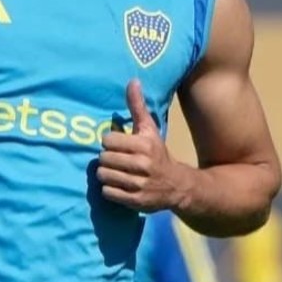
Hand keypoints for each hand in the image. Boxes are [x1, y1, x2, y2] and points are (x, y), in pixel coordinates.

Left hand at [97, 79, 176, 211]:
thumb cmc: (158, 153)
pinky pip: (108, 192)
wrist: (178, 185)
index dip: (110, 142)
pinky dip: (109, 189)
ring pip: (103, 175)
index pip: (108, 140)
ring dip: (106, 174)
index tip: (118, 145)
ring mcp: (139, 184)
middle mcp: (143, 164)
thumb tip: (132, 81)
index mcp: (145, 144)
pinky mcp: (136, 201)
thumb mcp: (149, 129)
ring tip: (116, 172)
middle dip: (107, 159)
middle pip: (103, 158)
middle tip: (116, 160)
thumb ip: (137, 106)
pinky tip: (119, 185)